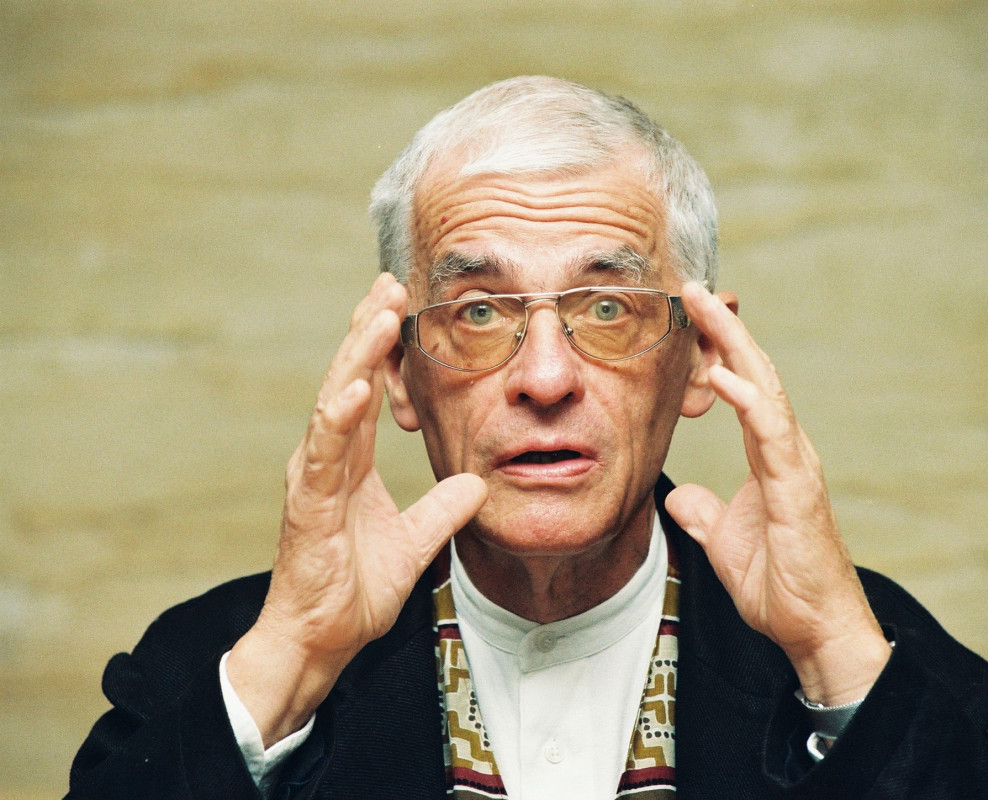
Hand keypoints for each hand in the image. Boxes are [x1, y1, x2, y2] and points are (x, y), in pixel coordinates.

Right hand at [228, 272, 486, 744]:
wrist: (322, 639)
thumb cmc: (353, 588)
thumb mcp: (415, 543)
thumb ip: (443, 510)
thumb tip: (477, 484)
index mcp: (349, 461)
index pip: (367, 389)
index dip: (382, 348)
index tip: (401, 303)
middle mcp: (327, 459)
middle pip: (349, 379)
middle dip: (368, 330)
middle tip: (389, 283)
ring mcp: (314, 477)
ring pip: (334, 402)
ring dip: (357, 357)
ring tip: (378, 314)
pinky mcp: (307, 505)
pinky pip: (322, 455)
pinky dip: (338, 420)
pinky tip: (355, 390)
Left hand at [667, 282, 889, 705]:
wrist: (813, 628)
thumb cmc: (779, 584)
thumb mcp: (724, 540)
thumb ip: (705, 513)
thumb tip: (679, 496)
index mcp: (771, 456)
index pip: (744, 388)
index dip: (719, 350)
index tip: (686, 317)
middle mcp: (787, 450)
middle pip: (756, 373)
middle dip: (723, 329)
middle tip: (691, 289)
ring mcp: (796, 465)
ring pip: (766, 389)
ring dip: (734, 345)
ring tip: (703, 308)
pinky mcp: (797, 488)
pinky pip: (772, 433)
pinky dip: (749, 399)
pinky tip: (724, 373)